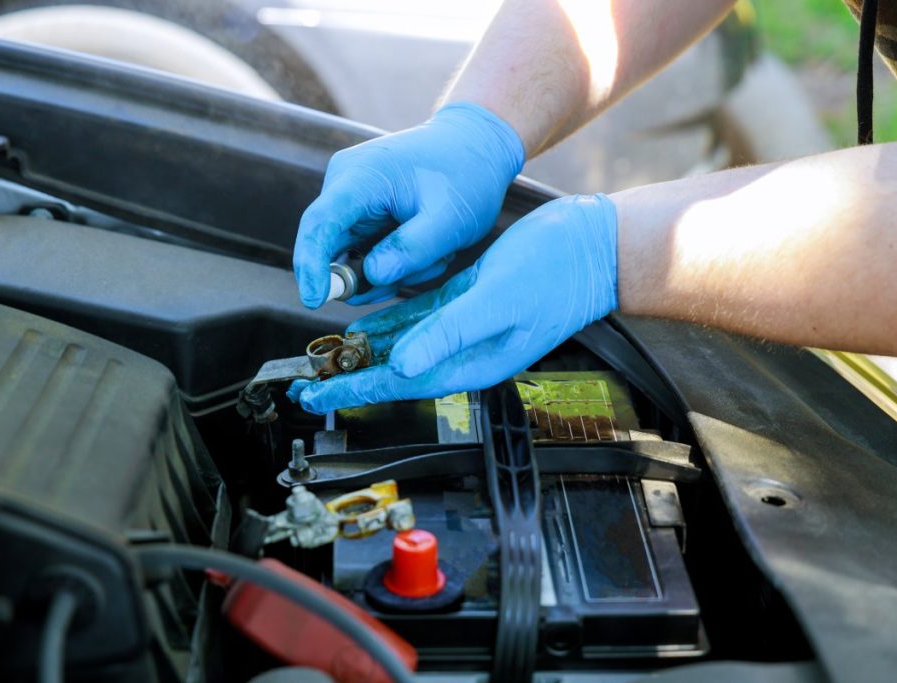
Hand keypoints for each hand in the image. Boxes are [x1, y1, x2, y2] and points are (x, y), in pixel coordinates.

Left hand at [289, 194, 617, 412]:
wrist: (591, 247)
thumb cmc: (553, 275)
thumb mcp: (495, 301)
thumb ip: (447, 334)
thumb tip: (400, 364)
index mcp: (471, 362)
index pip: (401, 383)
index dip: (355, 390)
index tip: (316, 396)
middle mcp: (464, 351)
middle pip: (395, 370)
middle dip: (350, 377)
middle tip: (306, 382)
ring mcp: (464, 327)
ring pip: (402, 344)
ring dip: (364, 352)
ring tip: (325, 358)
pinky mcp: (465, 300)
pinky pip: (417, 317)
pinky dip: (389, 322)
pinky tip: (363, 324)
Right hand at [293, 102, 524, 307]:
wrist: (474, 146)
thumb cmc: (466, 176)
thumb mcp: (450, 219)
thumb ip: (412, 249)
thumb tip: (371, 275)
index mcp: (360, 177)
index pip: (319, 225)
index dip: (309, 266)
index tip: (312, 301)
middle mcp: (344, 186)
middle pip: (330, 249)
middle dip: (365, 278)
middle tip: (410, 278)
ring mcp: (351, 200)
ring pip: (351, 258)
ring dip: (389, 269)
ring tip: (433, 252)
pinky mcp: (361, 213)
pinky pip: (365, 253)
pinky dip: (394, 262)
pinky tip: (425, 248)